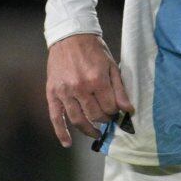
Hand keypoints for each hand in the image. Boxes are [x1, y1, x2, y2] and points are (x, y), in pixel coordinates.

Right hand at [46, 33, 132, 147]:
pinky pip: (55, 117)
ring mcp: (64, 91)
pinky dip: (61, 132)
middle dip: (104, 121)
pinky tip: (68, 143)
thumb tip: (129, 110)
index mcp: (97, 80)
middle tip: (108, 121)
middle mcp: (80, 88)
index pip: (110, 108)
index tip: (117, 113)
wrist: (70, 37)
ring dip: (88, 130)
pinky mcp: (52, 93)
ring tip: (96, 134)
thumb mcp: (112, 67)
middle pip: (95, 115)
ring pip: (77, 119)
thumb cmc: (95, 52)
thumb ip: (120, 90)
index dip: (115, 113)